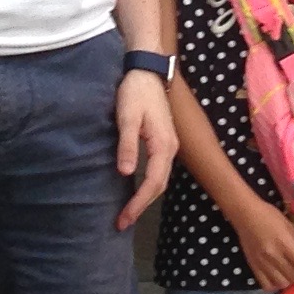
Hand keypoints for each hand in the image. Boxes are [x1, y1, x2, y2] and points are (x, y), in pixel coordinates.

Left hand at [115, 69, 176, 228]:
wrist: (146, 71)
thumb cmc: (135, 92)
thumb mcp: (127, 117)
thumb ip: (127, 145)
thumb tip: (126, 174)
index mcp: (163, 145)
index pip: (153, 183)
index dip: (139, 203)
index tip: (124, 218)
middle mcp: (170, 149)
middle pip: (160, 186)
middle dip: (142, 206)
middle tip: (122, 222)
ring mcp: (169, 146)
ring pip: (161, 180)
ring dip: (146, 197)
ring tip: (128, 212)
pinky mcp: (163, 142)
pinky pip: (158, 171)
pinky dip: (148, 186)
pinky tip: (136, 191)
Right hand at [229, 200, 293, 293]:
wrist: (245, 214)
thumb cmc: (270, 216)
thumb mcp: (289, 226)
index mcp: (285, 244)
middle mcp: (274, 256)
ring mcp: (262, 263)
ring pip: (282, 284)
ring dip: (289, 280)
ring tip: (290, 273)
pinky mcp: (253, 267)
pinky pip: (267, 285)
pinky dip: (275, 284)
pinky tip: (278, 277)